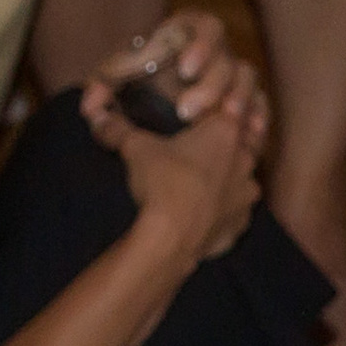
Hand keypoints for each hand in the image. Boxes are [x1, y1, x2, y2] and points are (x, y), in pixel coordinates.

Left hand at [82, 9, 265, 154]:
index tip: (185, 70)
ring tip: (225, 122)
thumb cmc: (140, 81)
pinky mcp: (246, 101)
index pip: (206, 25)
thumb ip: (102, 86)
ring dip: (239, 99)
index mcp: (187, 34)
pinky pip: (263, 104)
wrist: (158, 100)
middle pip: (227, 60)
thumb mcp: (117, 78)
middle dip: (211, 86)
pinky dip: (260, 116)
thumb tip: (89, 111)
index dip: (201, 45)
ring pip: (249, 79)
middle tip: (187, 112)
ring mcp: (234, 77)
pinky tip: (251, 133)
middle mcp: (215, 52)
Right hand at [116, 82, 266, 265]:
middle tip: (198, 151)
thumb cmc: (161, 181)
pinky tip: (203, 211)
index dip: (216, 111)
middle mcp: (246, 162)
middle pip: (241, 145)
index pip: (231, 108)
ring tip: (200, 183)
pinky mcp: (242, 225)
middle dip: (223, 146)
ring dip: (226, 179)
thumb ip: (118, 128)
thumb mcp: (135, 147)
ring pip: (241, 180)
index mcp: (225, 133)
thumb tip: (98, 116)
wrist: (173, 237)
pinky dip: (222, 210)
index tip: (200, 118)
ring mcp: (247, 197)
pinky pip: (234, 212)